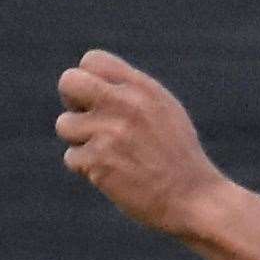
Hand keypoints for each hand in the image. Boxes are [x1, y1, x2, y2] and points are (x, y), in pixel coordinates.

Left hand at [55, 50, 228, 236]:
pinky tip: (115, 174)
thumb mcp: (165, 112)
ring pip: (65, 124)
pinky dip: (88, 168)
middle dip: (70, 100)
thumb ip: (132, 94)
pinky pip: (72, 157)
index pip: (92, 60)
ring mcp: (109, 132)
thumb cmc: (179, 158)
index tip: (98, 100)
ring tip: (111, 155)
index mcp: (143, 88)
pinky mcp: (98, 161)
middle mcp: (125, 104)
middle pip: (69, 81)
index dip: (88, 80)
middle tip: (87, 120)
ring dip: (80, 141)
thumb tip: (95, 84)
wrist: (193, 198)